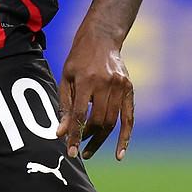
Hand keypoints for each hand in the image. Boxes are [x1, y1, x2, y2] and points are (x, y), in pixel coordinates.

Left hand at [57, 25, 135, 160]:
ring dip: (100, 139)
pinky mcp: (129, 89)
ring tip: (89, 149)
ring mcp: (121, 86)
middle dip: (87, 137)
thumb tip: (61, 134)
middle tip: (78, 148)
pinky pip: (129, 118)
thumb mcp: (66, 79)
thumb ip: (64, 107)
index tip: (71, 153)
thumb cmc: (78, 59)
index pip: (80, 114)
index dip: (75, 135)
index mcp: (86, 80)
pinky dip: (125, 137)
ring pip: (112, 122)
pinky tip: (119, 154)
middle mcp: (106, 83)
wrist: (102, 38)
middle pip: (98, 120)